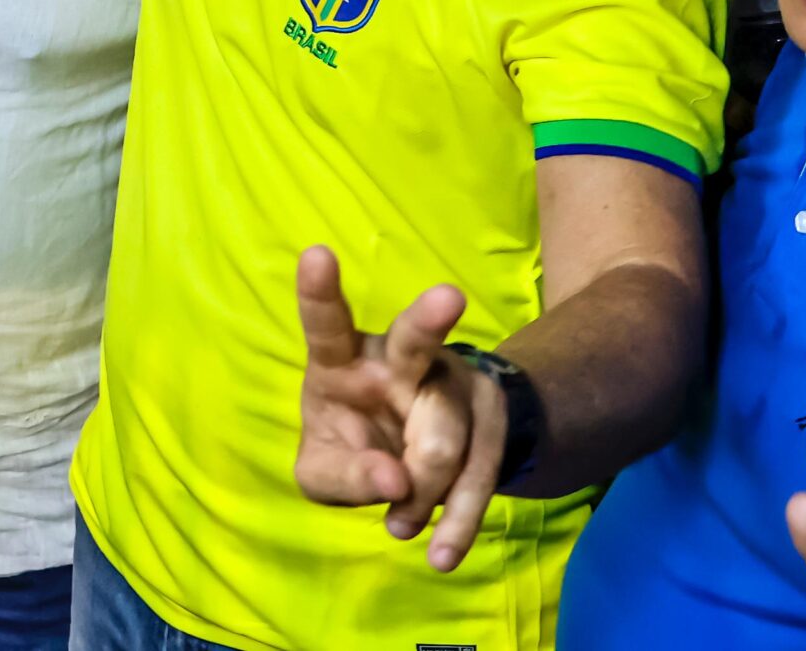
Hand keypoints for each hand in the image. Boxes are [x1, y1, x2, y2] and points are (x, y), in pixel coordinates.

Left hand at [293, 245, 508, 571]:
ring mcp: (451, 385)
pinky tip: (440, 552)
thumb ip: (342, 477)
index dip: (319, 291)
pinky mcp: (491, 423)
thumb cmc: (354, 444)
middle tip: (448, 296)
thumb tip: (394, 483)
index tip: (314, 253)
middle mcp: (400, 359)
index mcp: (344, 358)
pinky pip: (479, 476)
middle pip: (416, 341)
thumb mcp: (323, 471)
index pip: (327, 323)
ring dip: (422, 490)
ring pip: (445, 436)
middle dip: (429, 317)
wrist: (420, 460)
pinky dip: (458, 520)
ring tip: (398, 522)